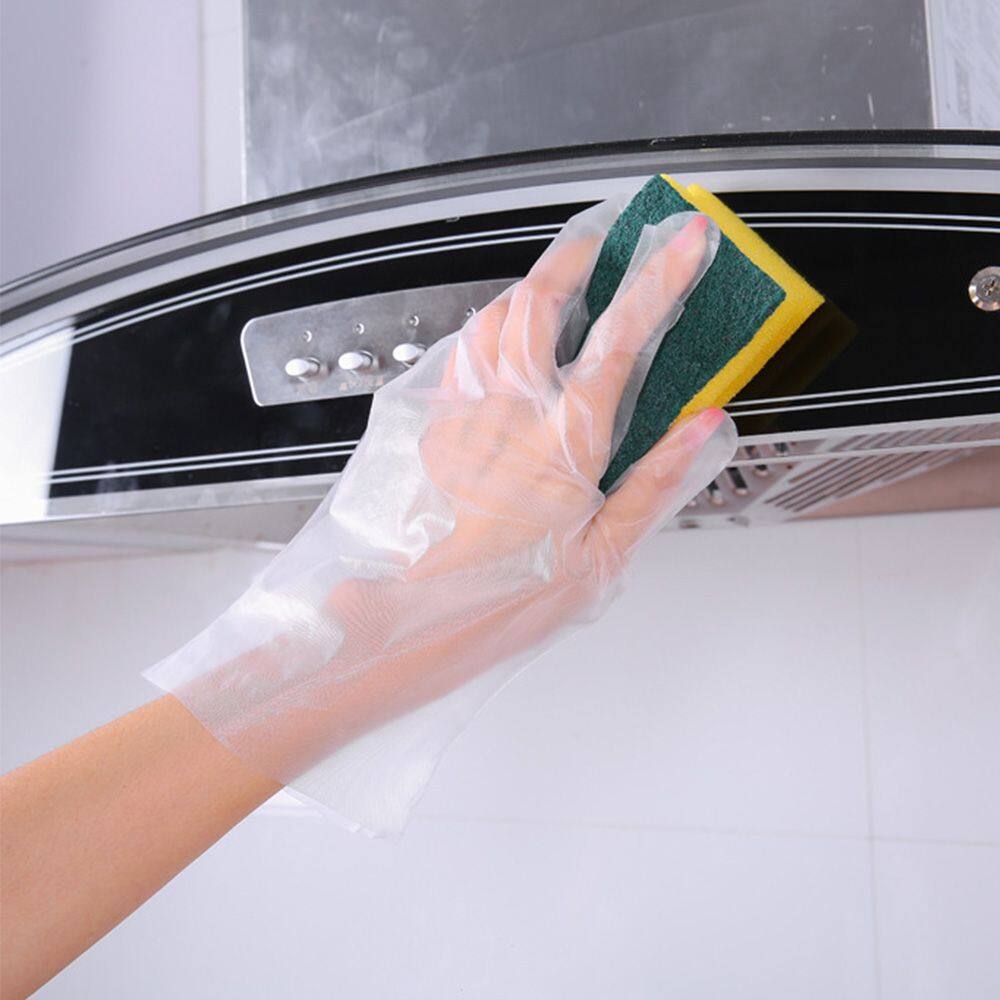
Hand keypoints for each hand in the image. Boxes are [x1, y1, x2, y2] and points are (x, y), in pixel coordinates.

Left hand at [146, 199, 736, 833]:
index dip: (658, 279)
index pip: (620, 338)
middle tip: (604, 238)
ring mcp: (468, 413)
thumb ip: (656, 481)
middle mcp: (511, 412)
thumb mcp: (605, 553)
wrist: (419, 617)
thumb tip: (703, 425)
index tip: (684, 241)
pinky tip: (500, 337)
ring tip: (555, 278)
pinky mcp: (438, 427)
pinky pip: (463, 354)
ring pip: (493, 317)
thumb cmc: (509, 597)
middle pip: (539, 301)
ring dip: (528, 285)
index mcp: (564, 441)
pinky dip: (489, 327)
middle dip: (576, 255)